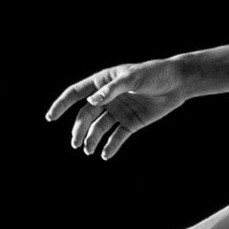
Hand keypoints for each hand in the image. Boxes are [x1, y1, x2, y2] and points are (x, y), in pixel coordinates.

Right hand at [45, 56, 200, 160]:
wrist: (178, 82)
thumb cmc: (154, 73)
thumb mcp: (133, 78)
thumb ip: (112, 89)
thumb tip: (90, 101)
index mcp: (103, 82)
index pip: (76, 93)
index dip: (62, 104)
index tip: (50, 117)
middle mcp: (108, 97)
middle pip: (86, 115)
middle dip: (79, 129)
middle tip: (75, 144)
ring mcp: (119, 110)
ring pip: (99, 128)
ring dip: (92, 139)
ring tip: (88, 150)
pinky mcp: (131, 122)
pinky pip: (116, 137)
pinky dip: (110, 147)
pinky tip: (105, 155)